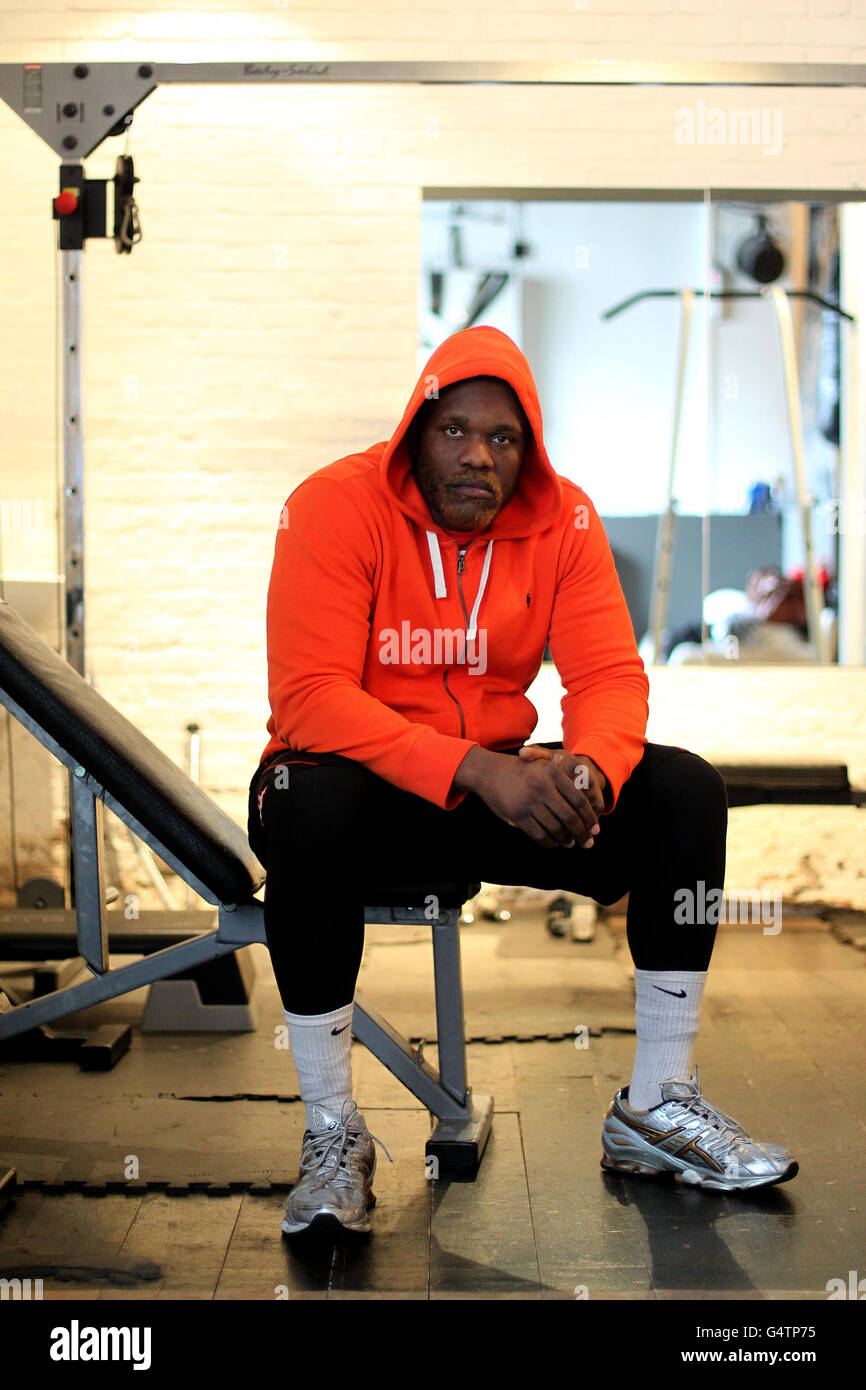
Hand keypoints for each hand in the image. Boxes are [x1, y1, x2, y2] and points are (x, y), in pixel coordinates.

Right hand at [457, 746, 602, 848]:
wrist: (490, 773)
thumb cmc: (523, 772)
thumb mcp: (544, 767)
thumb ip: (565, 784)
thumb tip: (588, 808)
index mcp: (553, 773)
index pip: (579, 801)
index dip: (590, 818)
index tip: (595, 829)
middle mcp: (542, 786)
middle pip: (571, 817)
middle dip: (582, 833)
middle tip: (588, 843)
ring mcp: (529, 801)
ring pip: (556, 828)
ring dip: (566, 840)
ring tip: (571, 843)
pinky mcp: (518, 815)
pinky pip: (540, 835)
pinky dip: (550, 842)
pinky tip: (555, 843)